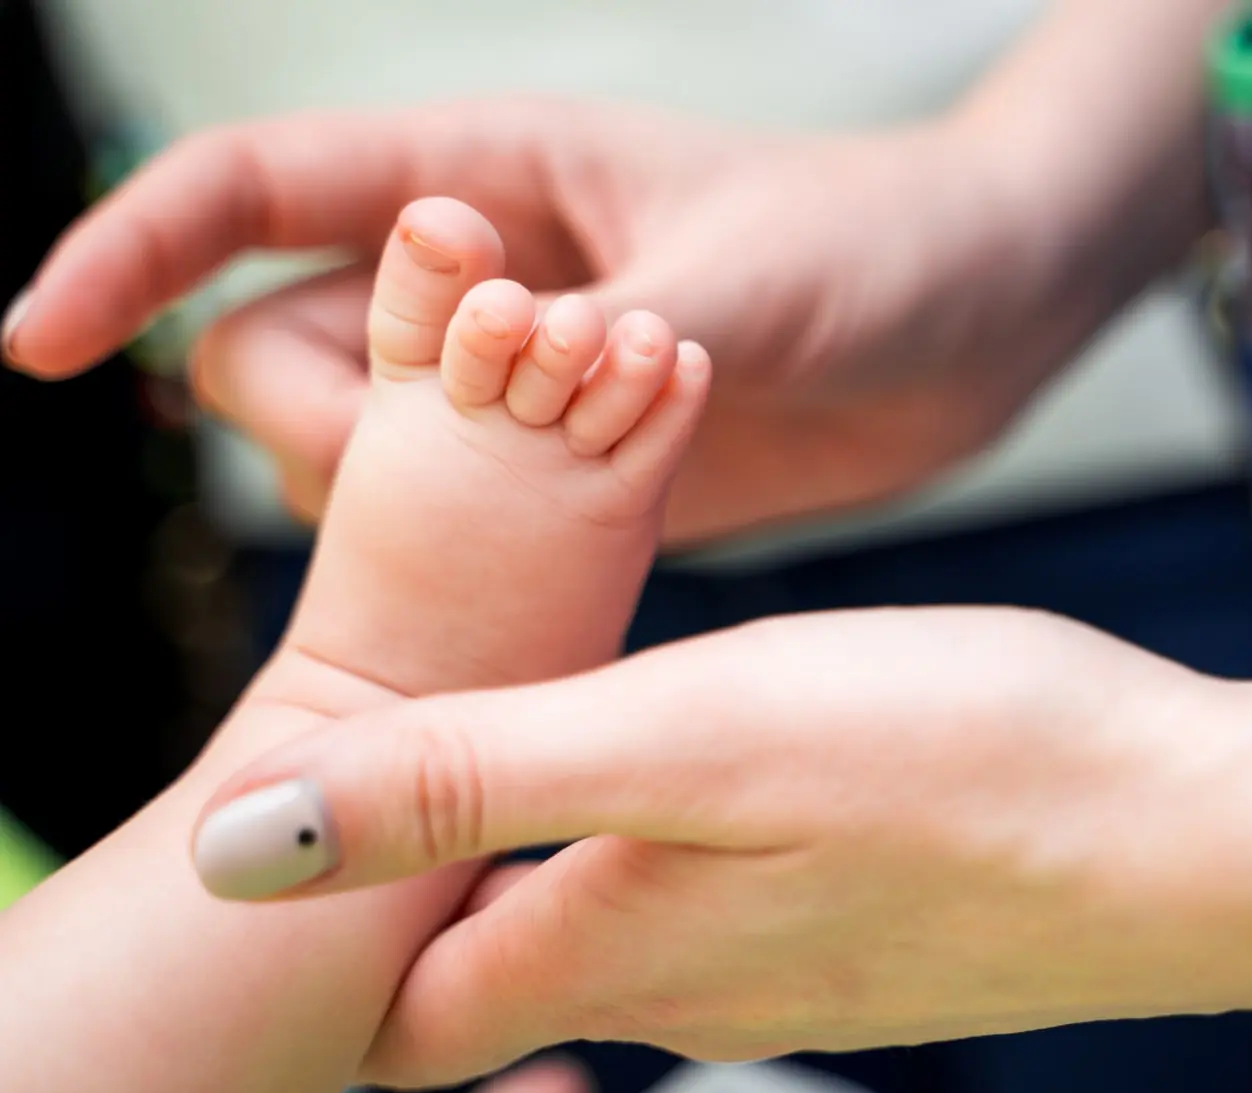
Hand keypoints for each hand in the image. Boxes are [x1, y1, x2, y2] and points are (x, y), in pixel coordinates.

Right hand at [1, 100, 1081, 539]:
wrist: (985, 316)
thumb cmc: (882, 246)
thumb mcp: (743, 278)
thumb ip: (602, 332)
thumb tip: (478, 370)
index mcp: (491, 181)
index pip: (255, 194)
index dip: (129, 254)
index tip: (37, 347)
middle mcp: (483, 286)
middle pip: (280, 357)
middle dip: (322, 427)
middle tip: (453, 466)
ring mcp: (521, 389)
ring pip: (359, 460)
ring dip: (399, 507)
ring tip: (555, 508)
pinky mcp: (573, 475)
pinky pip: (454, 527)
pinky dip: (464, 564)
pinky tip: (548, 580)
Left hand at [191, 608, 1251, 1085]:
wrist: (1217, 841)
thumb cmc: (972, 761)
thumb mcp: (694, 733)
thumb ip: (472, 783)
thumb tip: (242, 849)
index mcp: (621, 952)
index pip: (401, 1012)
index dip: (344, 916)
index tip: (355, 782)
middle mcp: (699, 999)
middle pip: (507, 975)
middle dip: (454, 870)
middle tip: (470, 713)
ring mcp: (803, 985)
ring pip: (628, 937)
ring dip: (584, 844)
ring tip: (606, 706)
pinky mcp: (886, 949)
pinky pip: (740, 917)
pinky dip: (701, 843)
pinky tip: (758, 758)